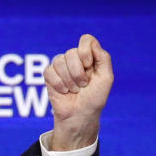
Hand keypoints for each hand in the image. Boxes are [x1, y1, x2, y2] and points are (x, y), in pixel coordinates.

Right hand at [45, 35, 113, 149]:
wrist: (81, 115)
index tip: (89, 67)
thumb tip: (91, 43)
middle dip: (78, 73)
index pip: (86, 40)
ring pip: (59, 61)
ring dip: (69, 80)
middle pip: (71, 52)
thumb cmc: (95, 98)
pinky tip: (64, 91)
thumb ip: (104, 58)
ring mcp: (61, 66)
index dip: (86, 52)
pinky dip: (58, 84)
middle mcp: (75, 59)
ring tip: (74, 90)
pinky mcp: (49, 75)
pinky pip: (49, 71)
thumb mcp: (106, 78)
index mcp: (89, 57)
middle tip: (83, 85)